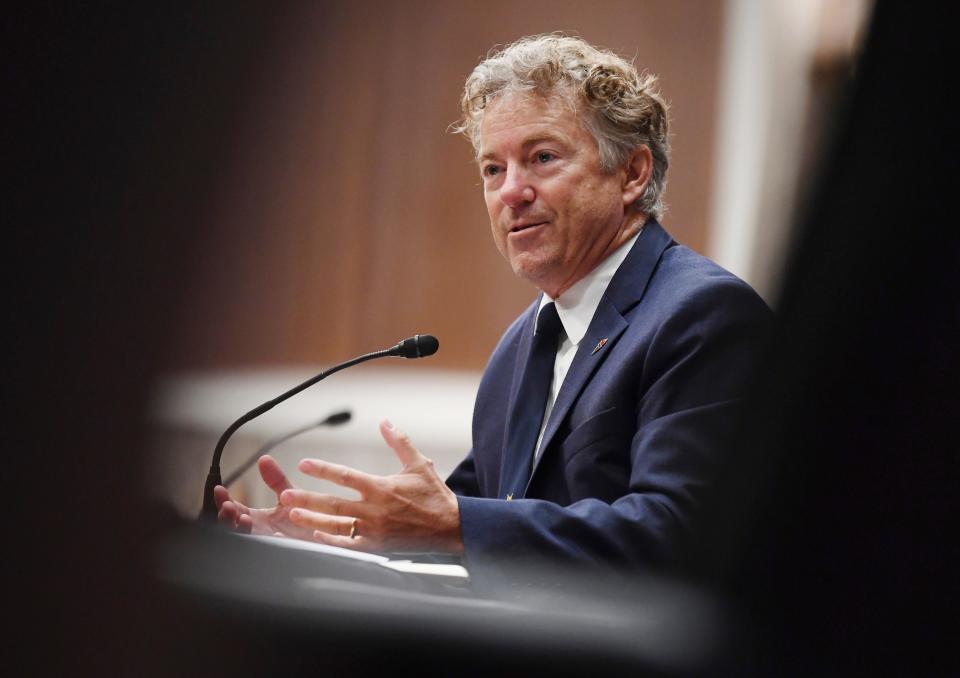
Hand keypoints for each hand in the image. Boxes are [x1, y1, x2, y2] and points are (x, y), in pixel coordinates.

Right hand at [213, 454, 315, 539]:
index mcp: (256, 519)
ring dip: (239, 529)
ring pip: (244, 539)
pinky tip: (269, 533)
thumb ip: (276, 479)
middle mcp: (257, 531)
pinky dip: (264, 542)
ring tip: (243, 517)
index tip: (219, 489)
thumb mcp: (287, 495)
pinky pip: (267, 549)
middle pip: (232, 526)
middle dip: (225, 516)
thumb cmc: (303, 519)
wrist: (323, 537)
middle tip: (227, 505)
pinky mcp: (278, 551)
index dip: (224, 500)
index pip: (234, 509)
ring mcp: (266, 543)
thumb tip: (264, 459)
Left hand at [280, 420, 462, 552]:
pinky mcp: (377, 546)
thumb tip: (385, 421)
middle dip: (307, 497)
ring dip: (312, 519)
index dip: (322, 469)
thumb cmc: (435, 495)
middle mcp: (375, 509)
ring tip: (292, 514)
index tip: (304, 463)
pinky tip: (315, 537)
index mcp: (382, 487)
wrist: (451, 527)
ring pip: (336, 525)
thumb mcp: (419, 463)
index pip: (345, 475)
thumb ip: (399, 441)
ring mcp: (374, 530)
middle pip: (333, 502)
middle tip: (285, 494)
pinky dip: (331, 542)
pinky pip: (349, 545)